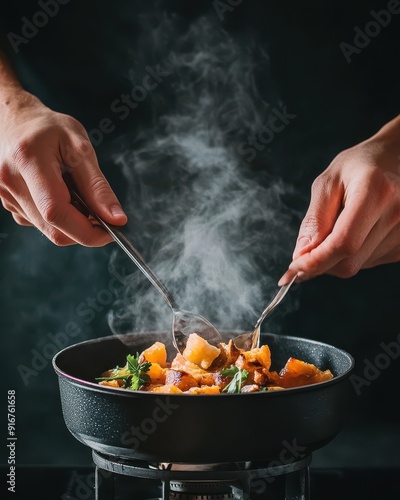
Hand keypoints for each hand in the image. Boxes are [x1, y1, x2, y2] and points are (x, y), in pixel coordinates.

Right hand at [0, 91, 126, 245]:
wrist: (16, 121)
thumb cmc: (50, 129)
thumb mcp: (80, 148)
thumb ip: (98, 187)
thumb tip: (116, 219)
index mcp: (28, 160)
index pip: (57, 212)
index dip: (87, 230)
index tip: (112, 231)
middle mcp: (10, 182)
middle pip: (53, 228)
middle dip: (84, 230)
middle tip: (103, 216)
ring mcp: (5, 196)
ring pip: (48, 230)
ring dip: (72, 223)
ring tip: (76, 194)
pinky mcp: (8, 204)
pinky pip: (40, 224)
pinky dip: (58, 219)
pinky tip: (60, 195)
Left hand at [279, 115, 399, 284]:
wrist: (396, 158)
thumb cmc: (359, 166)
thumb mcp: (328, 182)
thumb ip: (314, 220)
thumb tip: (301, 255)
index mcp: (376, 192)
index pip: (343, 243)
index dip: (315, 261)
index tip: (294, 267)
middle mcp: (398, 213)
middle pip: (349, 261)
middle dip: (321, 263)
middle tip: (305, 252)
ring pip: (358, 266)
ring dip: (337, 257)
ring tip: (340, 226)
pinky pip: (370, 262)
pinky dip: (353, 255)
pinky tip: (356, 231)